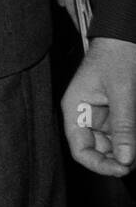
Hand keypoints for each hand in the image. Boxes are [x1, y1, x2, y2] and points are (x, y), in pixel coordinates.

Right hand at [61, 37, 135, 175]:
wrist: (125, 38)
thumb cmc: (116, 56)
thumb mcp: (122, 93)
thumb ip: (124, 127)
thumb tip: (126, 159)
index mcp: (76, 109)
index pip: (80, 149)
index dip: (98, 164)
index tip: (122, 168)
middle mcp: (86, 115)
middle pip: (97, 151)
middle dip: (117, 159)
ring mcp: (101, 116)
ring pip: (113, 146)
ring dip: (127, 151)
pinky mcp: (115, 114)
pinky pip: (123, 136)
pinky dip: (132, 141)